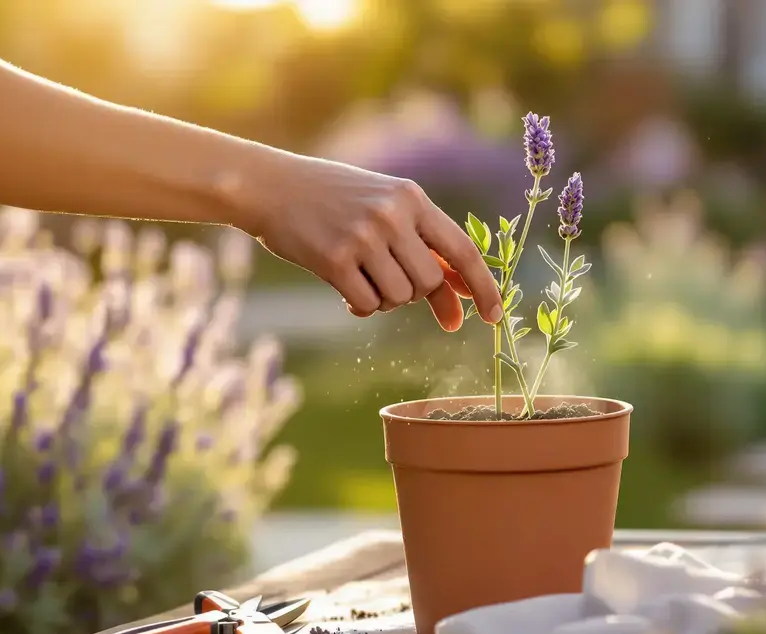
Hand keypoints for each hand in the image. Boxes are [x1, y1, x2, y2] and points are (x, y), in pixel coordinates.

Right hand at [226, 155, 502, 331]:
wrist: (270, 186)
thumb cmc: (333, 200)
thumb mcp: (384, 207)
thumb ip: (423, 246)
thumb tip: (460, 300)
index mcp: (411, 198)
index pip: (462, 250)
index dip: (483, 286)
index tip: (496, 316)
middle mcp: (392, 216)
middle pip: (429, 282)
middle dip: (416, 294)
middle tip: (388, 280)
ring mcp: (363, 237)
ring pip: (400, 297)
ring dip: (384, 299)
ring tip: (361, 275)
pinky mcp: (334, 260)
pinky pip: (367, 305)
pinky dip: (360, 306)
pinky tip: (343, 286)